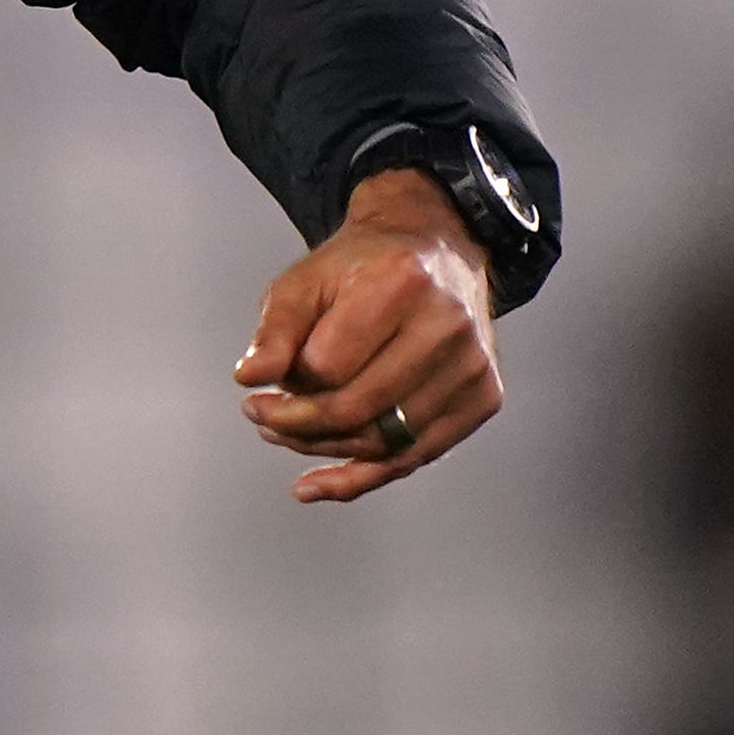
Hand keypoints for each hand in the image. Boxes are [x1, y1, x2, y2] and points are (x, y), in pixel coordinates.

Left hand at [233, 171, 504, 504]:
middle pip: (357, 410)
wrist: (435, 250)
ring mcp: (471, 366)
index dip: (287, 384)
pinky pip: (416, 457)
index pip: (327, 366)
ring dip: (325, 451)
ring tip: (285, 437)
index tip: (259, 387)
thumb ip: (274, 330)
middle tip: (263, 420)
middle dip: (297, 426)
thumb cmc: (365, 267)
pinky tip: (320, 484)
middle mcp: (446, 325)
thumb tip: (250, 378)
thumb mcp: (305, 281)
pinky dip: (364, 477)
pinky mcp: (483, 397)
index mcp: (400, 283)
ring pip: (385, 443)